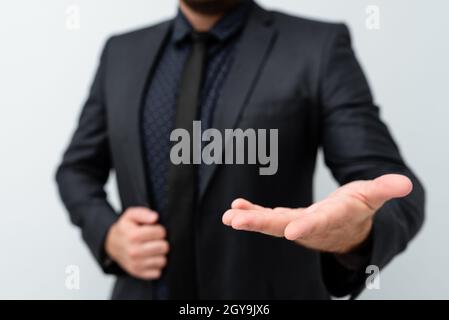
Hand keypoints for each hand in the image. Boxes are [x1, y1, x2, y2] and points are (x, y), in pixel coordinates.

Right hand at [105, 207, 168, 279]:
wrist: (112, 244)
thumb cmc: (125, 228)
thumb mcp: (131, 215)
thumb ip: (143, 213)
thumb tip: (155, 217)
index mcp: (133, 235)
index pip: (161, 233)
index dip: (160, 230)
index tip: (154, 230)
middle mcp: (134, 251)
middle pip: (164, 247)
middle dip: (161, 242)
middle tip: (154, 240)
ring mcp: (136, 264)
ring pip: (162, 260)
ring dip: (160, 254)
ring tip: (152, 248)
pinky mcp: (138, 273)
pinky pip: (157, 272)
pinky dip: (156, 265)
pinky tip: (150, 258)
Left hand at [222, 174, 412, 253]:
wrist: (348, 226)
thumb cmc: (360, 209)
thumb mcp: (373, 196)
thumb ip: (385, 189)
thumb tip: (404, 183)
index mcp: (333, 218)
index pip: (320, 222)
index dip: (306, 226)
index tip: (290, 230)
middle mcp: (311, 225)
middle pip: (284, 225)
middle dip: (260, 224)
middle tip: (236, 221)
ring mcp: (297, 224)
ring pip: (271, 223)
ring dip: (249, 220)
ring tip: (229, 217)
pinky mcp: (288, 219)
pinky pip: (268, 217)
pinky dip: (252, 212)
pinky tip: (235, 207)